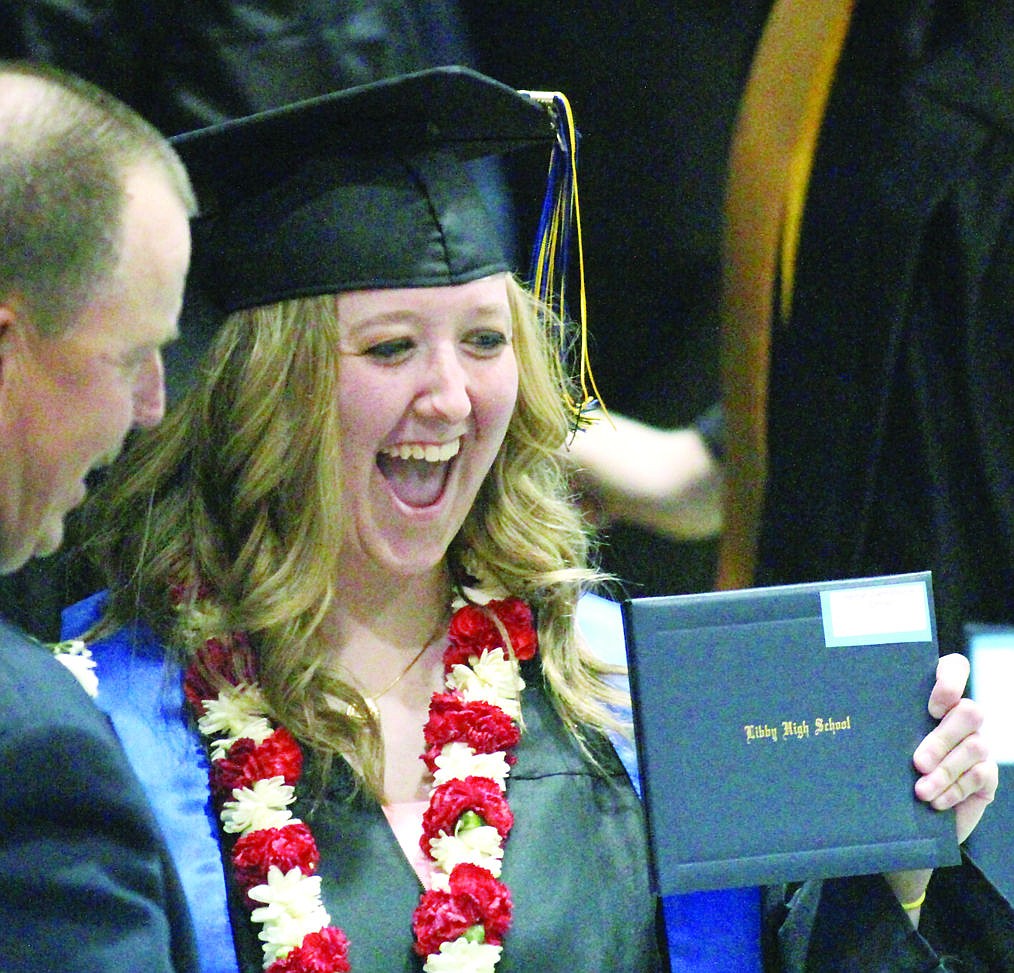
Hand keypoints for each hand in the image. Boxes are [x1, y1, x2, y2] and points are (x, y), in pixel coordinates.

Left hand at [886, 654, 997, 922]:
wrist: (904, 812)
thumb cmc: (884, 764)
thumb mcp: (878, 739)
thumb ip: (875, 722)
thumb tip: (836, 711)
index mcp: (936, 698)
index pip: (955, 667)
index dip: (951, 678)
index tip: (931, 705)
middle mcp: (961, 717)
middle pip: (970, 712)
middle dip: (942, 738)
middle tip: (916, 762)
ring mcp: (977, 744)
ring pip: (976, 746)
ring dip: (945, 771)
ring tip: (920, 790)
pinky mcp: (986, 775)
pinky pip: (980, 776)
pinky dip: (954, 789)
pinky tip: (934, 800)